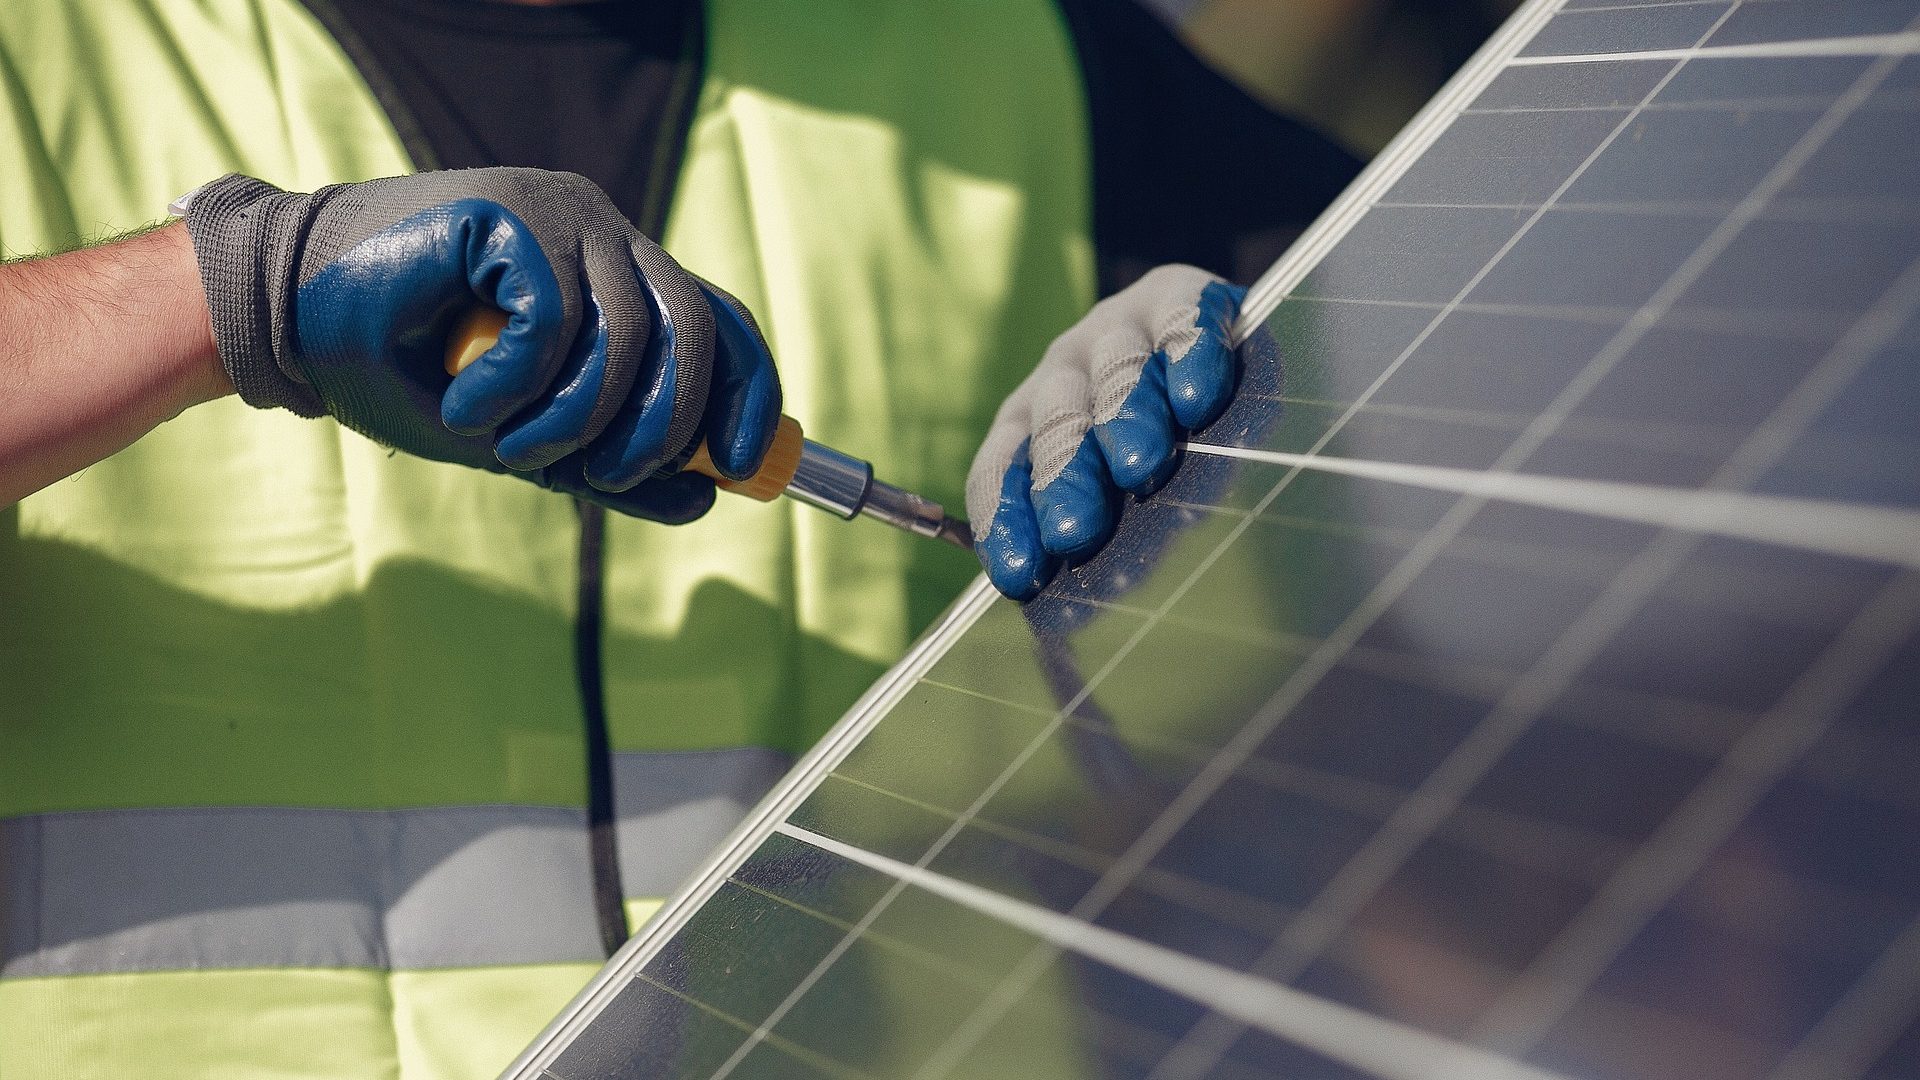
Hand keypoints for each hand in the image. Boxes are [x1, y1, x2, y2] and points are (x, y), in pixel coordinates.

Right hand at [182, 169, 780, 522]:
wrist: (285, 319)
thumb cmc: (402, 372)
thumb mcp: (523, 434)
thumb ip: (610, 463)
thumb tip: (706, 498)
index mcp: (618, 273)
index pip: (720, 323)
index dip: (749, 395)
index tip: (745, 469)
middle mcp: (603, 233)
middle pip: (695, 331)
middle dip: (664, 426)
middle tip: (600, 476)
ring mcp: (561, 213)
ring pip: (628, 337)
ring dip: (573, 422)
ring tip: (508, 449)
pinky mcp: (512, 211)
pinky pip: (556, 322)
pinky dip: (517, 387)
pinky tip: (467, 406)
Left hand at [966, 265, 1243, 599]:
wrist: (1216, 352)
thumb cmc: (1162, 454)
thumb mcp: (1116, 501)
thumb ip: (1094, 543)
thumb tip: (1067, 627)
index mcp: (1028, 422)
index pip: (1001, 469)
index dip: (1006, 518)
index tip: (1022, 573)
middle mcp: (1063, 371)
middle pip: (1054, 423)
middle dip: (1063, 477)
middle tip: (1074, 528)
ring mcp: (1119, 328)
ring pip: (1114, 372)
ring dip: (1123, 416)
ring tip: (1138, 463)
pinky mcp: (1180, 295)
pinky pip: (1179, 319)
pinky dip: (1187, 351)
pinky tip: (1197, 392)